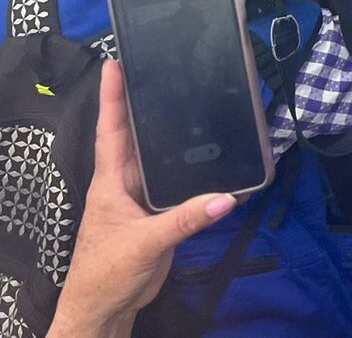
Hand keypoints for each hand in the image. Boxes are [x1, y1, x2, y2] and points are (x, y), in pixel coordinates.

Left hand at [50, 60, 235, 335]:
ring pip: (161, 157)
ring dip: (174, 133)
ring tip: (195, 100)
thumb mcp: (145, 245)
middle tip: (164, 68)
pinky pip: (178, 181)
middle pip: (138, 135)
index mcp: (111, 182)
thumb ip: (184, 221)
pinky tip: (212, 156)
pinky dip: (193, 167)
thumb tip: (226, 197)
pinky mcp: (159, 212)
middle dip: (147, 102)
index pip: (111, 130)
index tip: (115, 64)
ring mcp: (142, 196)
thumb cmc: (107, 273)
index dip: (113, 97)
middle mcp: (126, 182)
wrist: (105, 308)